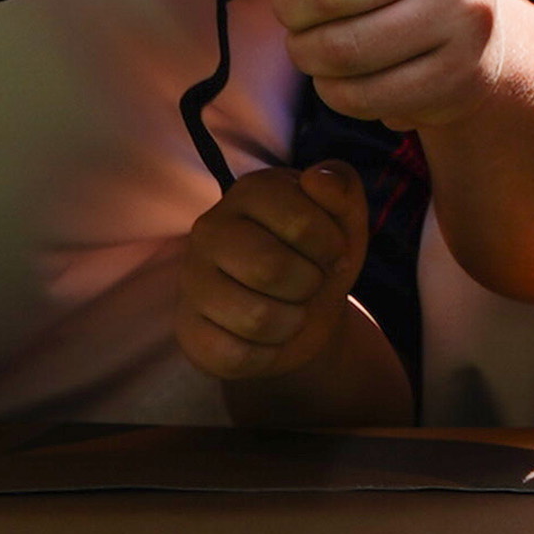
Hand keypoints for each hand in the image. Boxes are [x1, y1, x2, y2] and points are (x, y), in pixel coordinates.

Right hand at [177, 161, 371, 393]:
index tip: (329, 250)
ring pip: (256, 316)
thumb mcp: (345, 220)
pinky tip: (266, 337)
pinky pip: (236, 355)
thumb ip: (341, 187)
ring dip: (291, 322)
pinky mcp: (188, 328)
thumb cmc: (320, 257)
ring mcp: (192, 280)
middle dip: (308, 284)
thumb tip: (315, 179)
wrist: (305, 313)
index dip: (330, 246)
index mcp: (250, 191)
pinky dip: (268, 353)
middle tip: (308, 282)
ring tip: (289, 309)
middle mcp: (209, 229)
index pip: (301, 222)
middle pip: (271, 269)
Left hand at [272, 0, 503, 127]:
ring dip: (306, 52)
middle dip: (289, 6)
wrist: (475, 26)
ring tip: (311, 43)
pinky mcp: (455, 74)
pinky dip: (334, 89)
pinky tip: (343, 73)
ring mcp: (463, 14)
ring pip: (340, 50)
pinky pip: (360, 96)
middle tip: (292, 8)